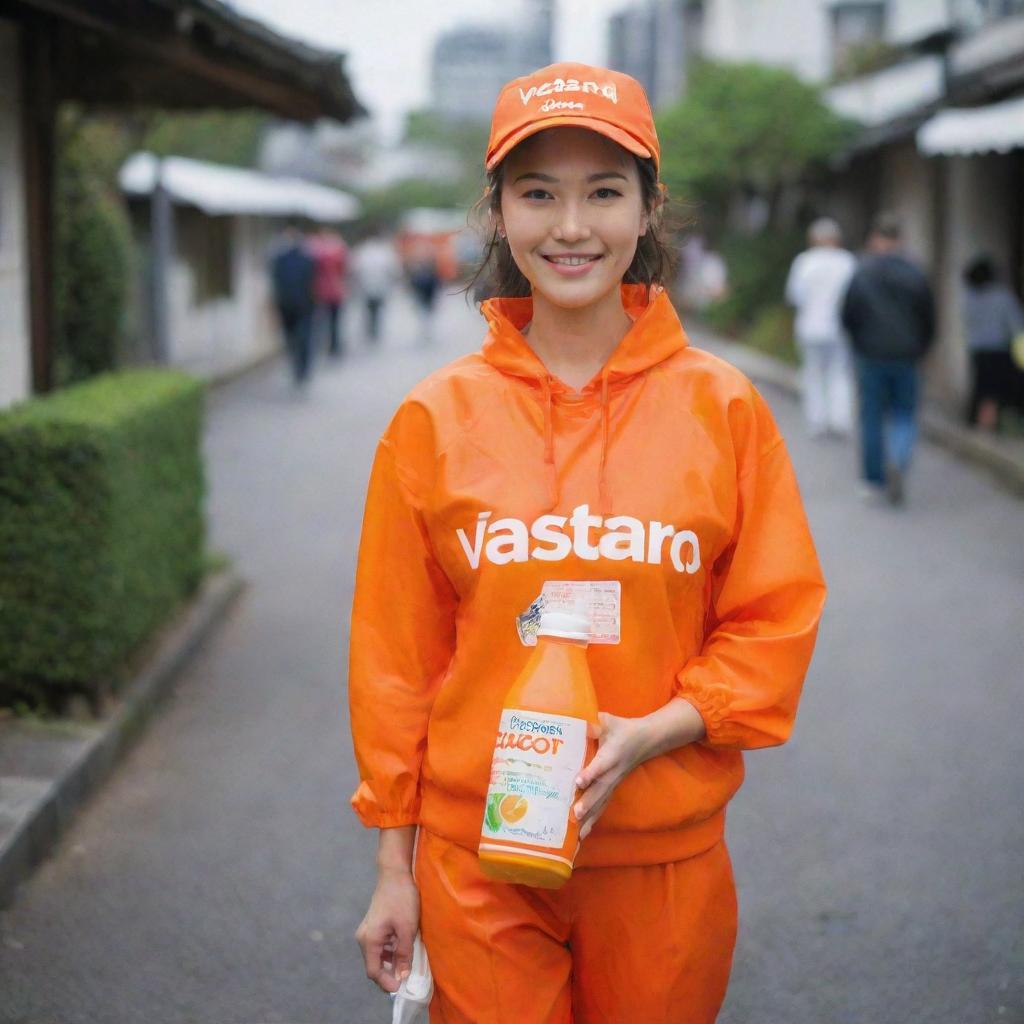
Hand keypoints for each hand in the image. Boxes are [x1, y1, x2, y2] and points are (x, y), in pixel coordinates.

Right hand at [355, 866, 419, 993]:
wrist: (395, 873)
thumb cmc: (401, 899)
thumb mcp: (407, 928)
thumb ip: (403, 954)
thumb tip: (402, 976)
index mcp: (369, 940)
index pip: (373, 972)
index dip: (386, 982)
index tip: (401, 988)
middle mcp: (364, 938)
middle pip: (374, 965)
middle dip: (389, 974)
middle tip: (406, 980)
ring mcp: (368, 932)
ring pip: (378, 956)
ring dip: (391, 963)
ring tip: (407, 966)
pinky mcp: (374, 926)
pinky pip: (380, 946)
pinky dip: (391, 952)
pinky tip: (403, 951)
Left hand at [572, 698, 706, 839]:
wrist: (646, 740)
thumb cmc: (623, 729)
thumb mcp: (609, 720)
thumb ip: (595, 721)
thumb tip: (579, 720)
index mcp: (612, 754)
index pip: (601, 765)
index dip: (590, 773)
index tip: (578, 782)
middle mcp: (614, 772)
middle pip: (601, 790)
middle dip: (588, 803)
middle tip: (575, 814)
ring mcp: (614, 783)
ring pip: (602, 803)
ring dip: (590, 818)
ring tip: (577, 834)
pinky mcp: (613, 789)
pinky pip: (603, 806)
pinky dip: (593, 821)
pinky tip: (582, 835)